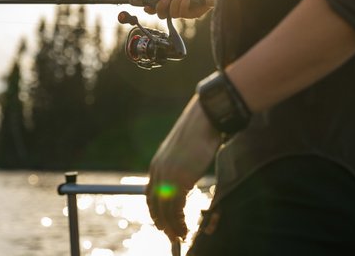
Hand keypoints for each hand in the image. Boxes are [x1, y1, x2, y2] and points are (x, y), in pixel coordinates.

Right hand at [145, 0, 220, 18]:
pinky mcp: (193, 14)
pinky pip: (182, 14)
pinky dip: (183, 5)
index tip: (145, 5)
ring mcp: (185, 10)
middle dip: (159, 7)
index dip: (150, 7)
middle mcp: (177, 5)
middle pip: (162, 14)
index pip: (158, 6)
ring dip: (174, 3)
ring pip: (171, 14)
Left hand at [146, 95, 220, 240]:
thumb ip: (178, 166)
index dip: (155, 211)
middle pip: (155, 206)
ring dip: (173, 227)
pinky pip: (176, 208)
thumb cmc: (198, 133)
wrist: (204, 120)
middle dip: (163, 223)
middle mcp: (158, 172)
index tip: (162, 222)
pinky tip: (186, 227)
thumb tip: (185, 179)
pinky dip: (180, 221)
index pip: (150, 195)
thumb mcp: (182, 152)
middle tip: (171, 236)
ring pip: (165, 210)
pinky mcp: (180, 180)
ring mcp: (167, 176)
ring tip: (181, 236)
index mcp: (156, 165)